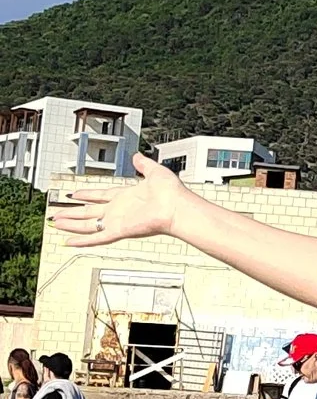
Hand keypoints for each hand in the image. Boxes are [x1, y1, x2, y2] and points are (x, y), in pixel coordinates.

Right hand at [51, 152, 181, 251]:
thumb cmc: (171, 192)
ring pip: (87, 224)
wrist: (177, 207)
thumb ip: (143, 164)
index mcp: (125, 196)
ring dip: (71, 224)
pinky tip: (69, 242)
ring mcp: (117, 221)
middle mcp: (119, 210)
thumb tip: (137, 156)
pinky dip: (82, 240)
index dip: (86, 195)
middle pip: (89, 212)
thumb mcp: (154, 171)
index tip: (74, 194)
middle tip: (57, 213)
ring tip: (56, 223)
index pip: (100, 196)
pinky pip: (96, 237)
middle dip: (72, 213)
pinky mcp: (119, 231)